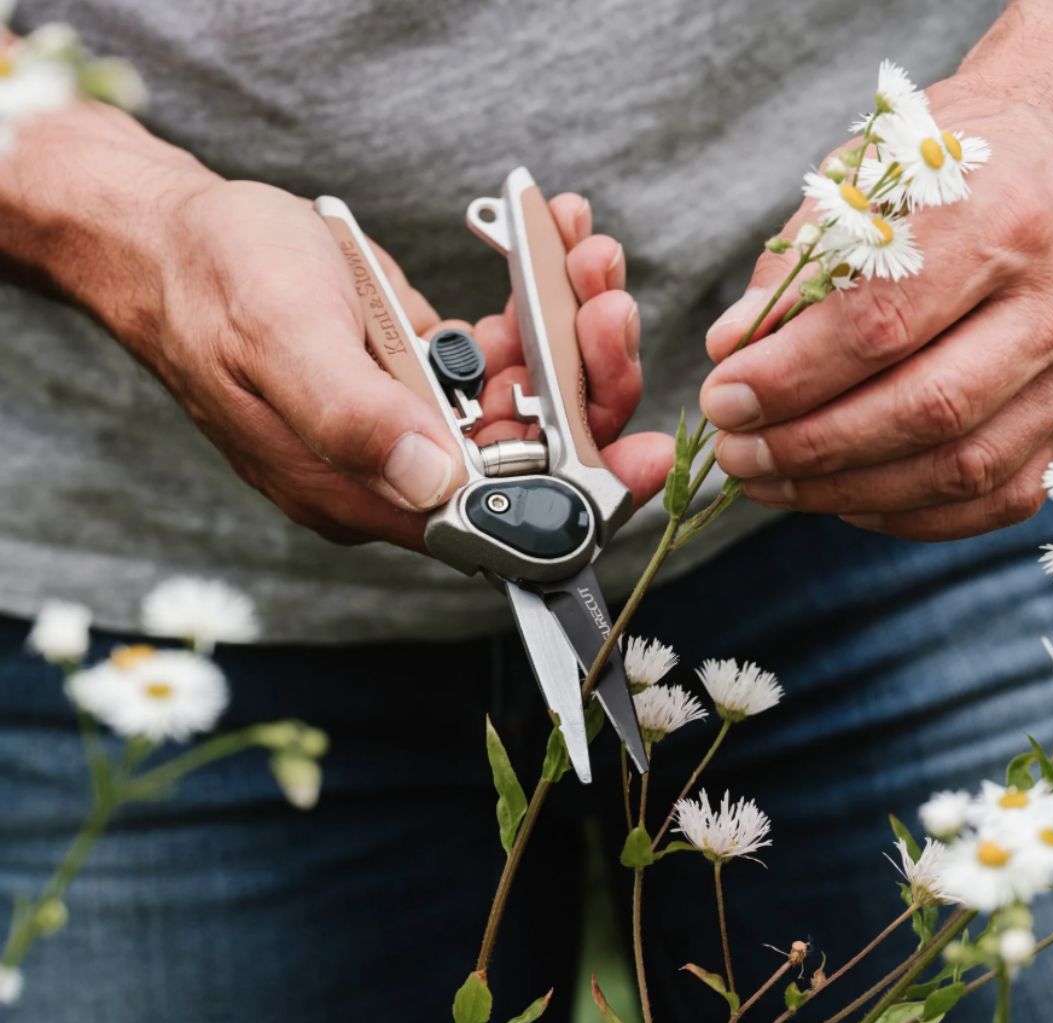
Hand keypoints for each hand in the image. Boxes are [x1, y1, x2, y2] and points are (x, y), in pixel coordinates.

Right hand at [142, 178, 672, 548]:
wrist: (180, 239)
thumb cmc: (215, 282)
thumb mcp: (279, 338)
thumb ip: (351, 417)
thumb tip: (431, 480)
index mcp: (362, 491)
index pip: (493, 524)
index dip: (578, 502)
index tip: (642, 456)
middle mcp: (400, 471)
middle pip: (530, 461)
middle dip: (588, 391)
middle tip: (611, 311)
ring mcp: (416, 422)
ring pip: (528, 403)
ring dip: (572, 335)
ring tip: (586, 257)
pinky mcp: (424, 377)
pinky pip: (502, 356)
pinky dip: (537, 307)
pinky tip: (552, 246)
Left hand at [699, 36, 1052, 540]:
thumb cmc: (943, 173)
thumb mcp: (863, 183)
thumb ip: (797, 267)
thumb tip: (729, 349)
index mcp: (998, 216)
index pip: (879, 324)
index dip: (787, 378)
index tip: (721, 398)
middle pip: (923, 408)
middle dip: (808, 446)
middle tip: (735, 455)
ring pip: (957, 466)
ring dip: (844, 490)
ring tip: (768, 482)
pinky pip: (989, 497)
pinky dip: (905, 512)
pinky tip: (841, 496)